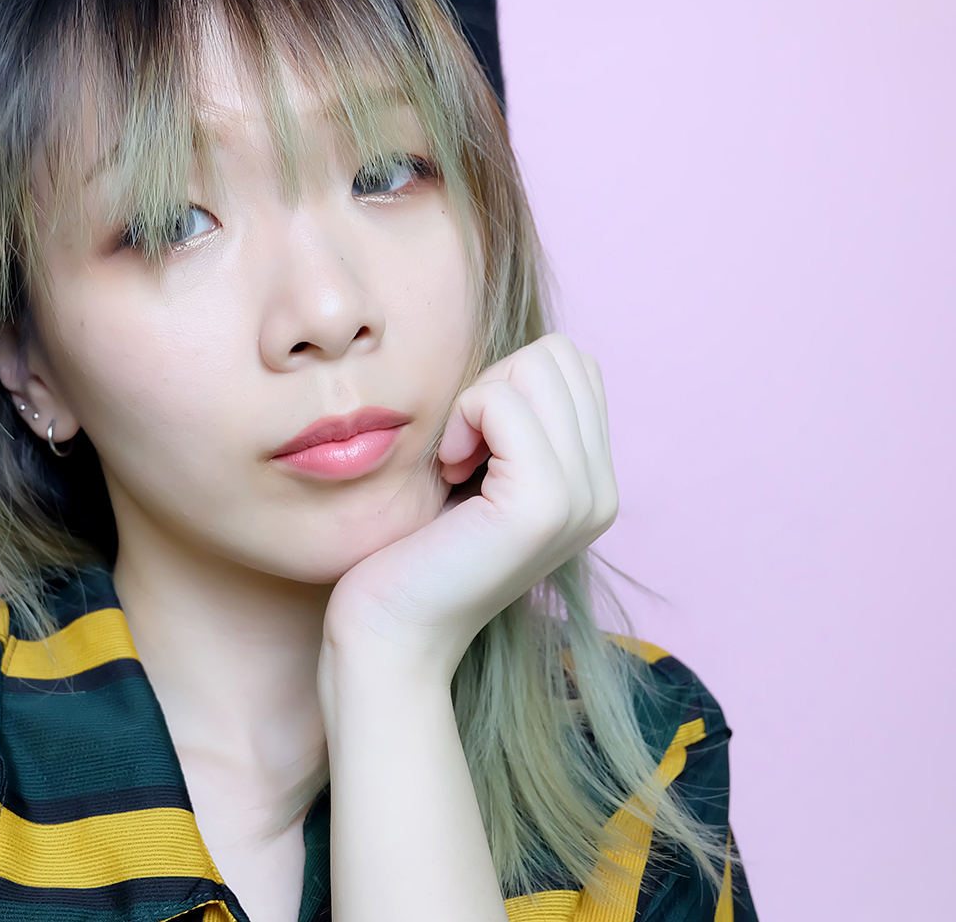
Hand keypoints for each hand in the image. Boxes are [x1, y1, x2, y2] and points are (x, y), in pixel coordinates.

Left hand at [323, 334, 618, 682]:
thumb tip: (520, 358)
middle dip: (495, 383)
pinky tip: (447, 471)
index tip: (468, 444)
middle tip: (459, 451)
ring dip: (478, 400)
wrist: (391, 635)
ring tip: (455, 462)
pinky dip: (463, 419)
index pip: (573, 366)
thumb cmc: (412, 551)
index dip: (507, 383)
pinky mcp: (543, 504)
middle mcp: (602, 491)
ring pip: (538, 366)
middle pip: (562, 356)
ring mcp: (581, 498)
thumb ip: (513, 424)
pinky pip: (503, 400)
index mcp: (593, 484)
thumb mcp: (477, 474)